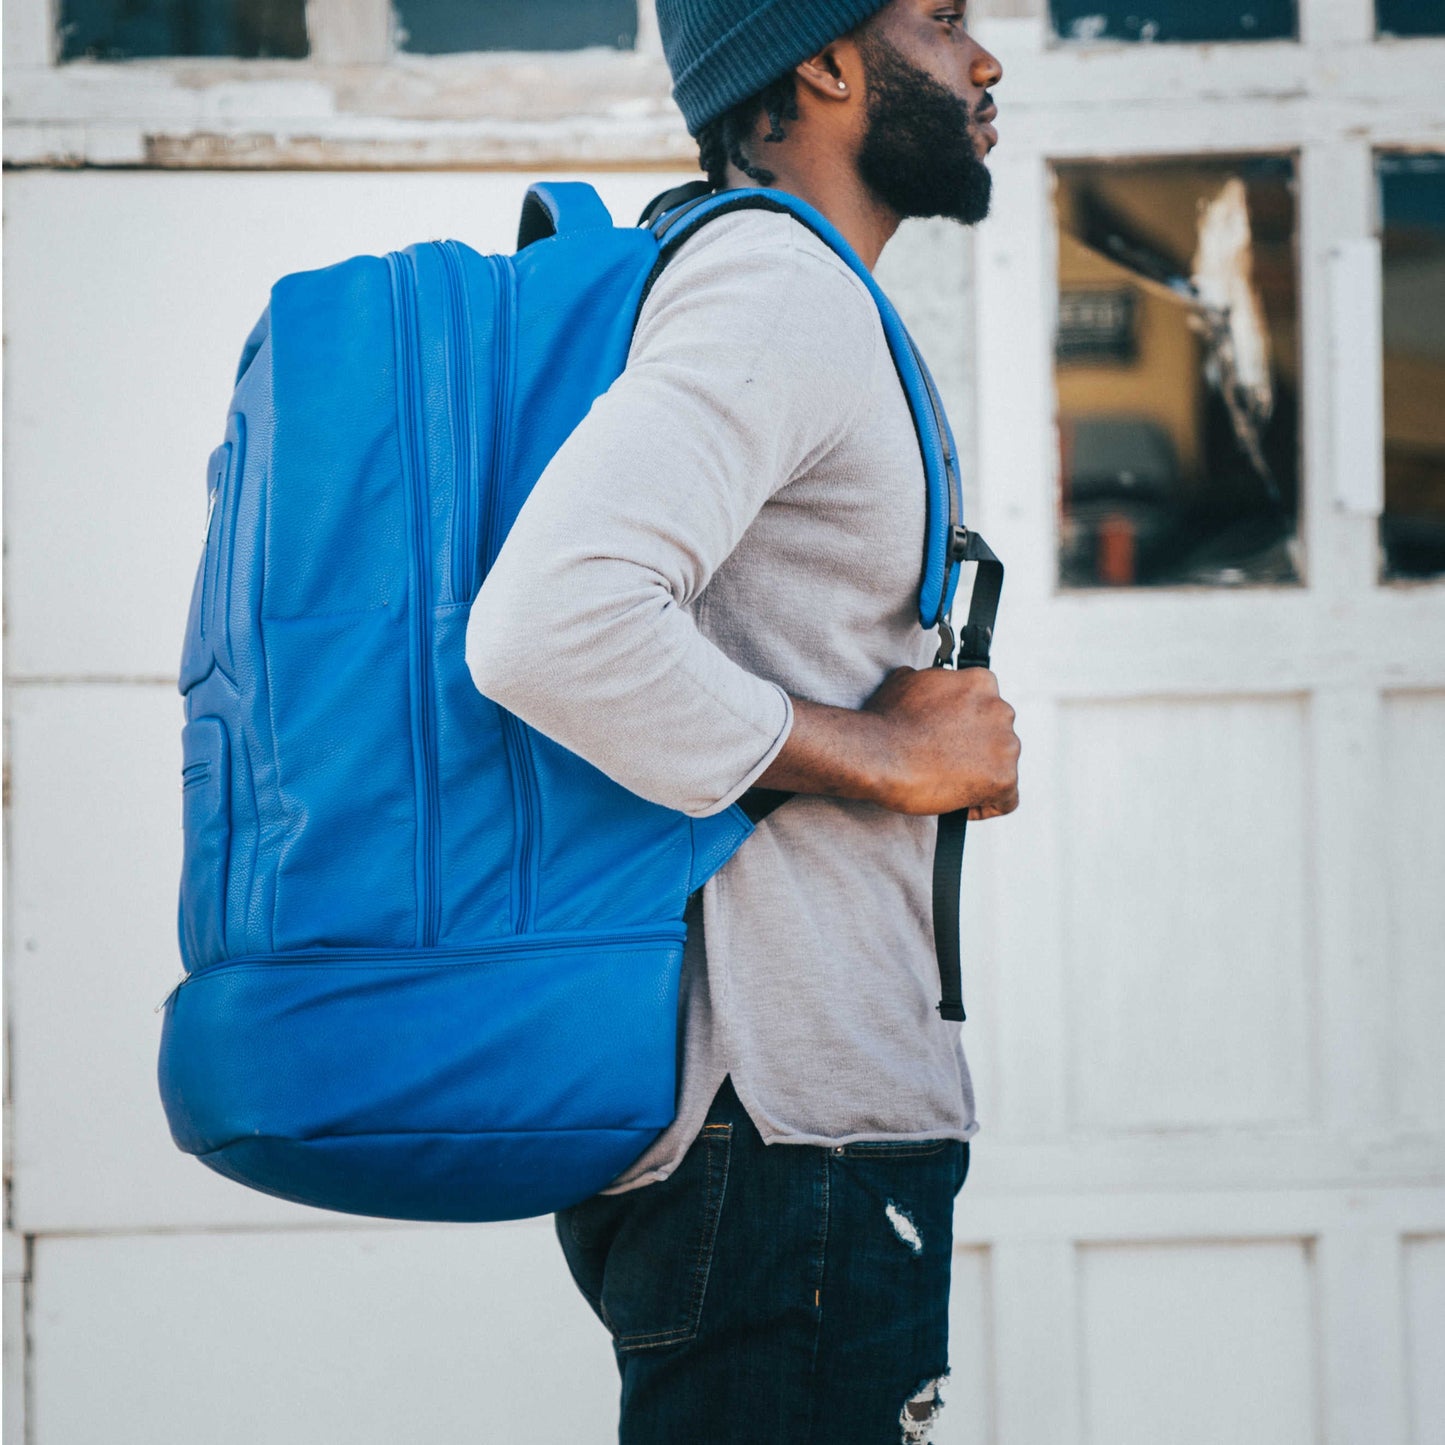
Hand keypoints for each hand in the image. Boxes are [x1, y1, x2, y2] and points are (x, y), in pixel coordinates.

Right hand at [863, 665, 1019, 817]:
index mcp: (981, 683)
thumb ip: (932, 683)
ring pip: (1004, 766)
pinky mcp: (1003, 778)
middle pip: (999, 736)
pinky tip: (961, 805)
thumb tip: (928, 687)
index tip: (951, 739)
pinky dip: (985, 805)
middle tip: (946, 762)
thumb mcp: (906, 681)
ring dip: (981, 776)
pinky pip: (1005, 800)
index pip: (987, 706)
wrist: (877, 753)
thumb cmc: (886, 721)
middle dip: (977, 750)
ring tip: (948, 784)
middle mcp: (1000, 709)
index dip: (968, 726)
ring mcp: (1006, 745)